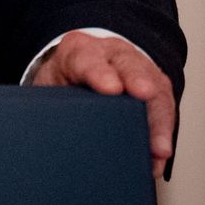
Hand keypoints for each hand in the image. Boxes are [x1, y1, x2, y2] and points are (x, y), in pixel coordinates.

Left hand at [28, 30, 176, 177]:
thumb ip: (48, 102)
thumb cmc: (63, 81)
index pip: (87, 59)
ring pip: (154, 85)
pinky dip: (163, 130)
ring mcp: (136, 66)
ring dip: (158, 117)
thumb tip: (41, 135)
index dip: (98, 73)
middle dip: (138, 81)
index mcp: (79, 51)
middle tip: (144, 95)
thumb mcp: (49, 86)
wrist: (79, 66)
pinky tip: (160, 154)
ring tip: (159, 148)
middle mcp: (112, 53)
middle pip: (128, 66)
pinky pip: (164, 104)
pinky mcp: (154, 83)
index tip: (109, 88)